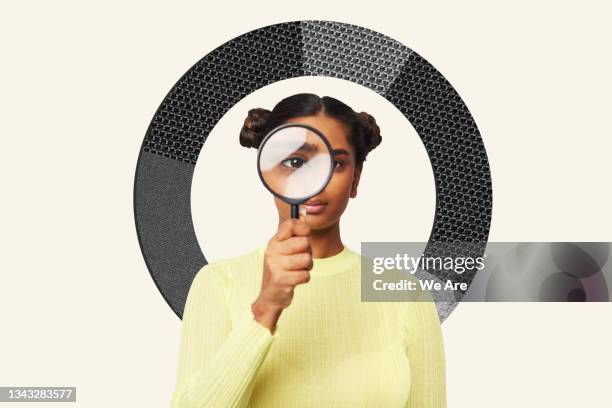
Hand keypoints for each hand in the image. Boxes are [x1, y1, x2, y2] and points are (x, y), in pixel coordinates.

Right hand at [251, 211, 311, 333]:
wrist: (270, 296)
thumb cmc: (281, 270)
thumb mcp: (283, 250)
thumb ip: (294, 234)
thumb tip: (304, 212)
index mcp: (274, 241)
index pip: (290, 224)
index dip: (303, 228)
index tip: (305, 235)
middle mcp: (272, 251)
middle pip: (304, 242)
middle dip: (308, 252)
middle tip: (300, 259)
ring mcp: (275, 265)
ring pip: (307, 259)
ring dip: (307, 267)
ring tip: (297, 270)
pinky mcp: (281, 280)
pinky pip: (306, 275)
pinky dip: (304, 278)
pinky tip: (295, 280)